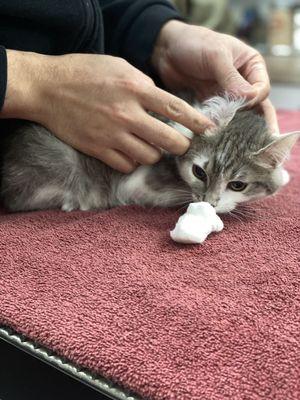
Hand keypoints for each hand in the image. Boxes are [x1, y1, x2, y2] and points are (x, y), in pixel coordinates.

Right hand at [2, 51, 213, 172]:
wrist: (47, 88)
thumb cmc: (84, 72)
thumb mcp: (118, 67)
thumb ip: (143, 86)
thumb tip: (163, 106)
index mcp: (135, 88)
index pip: (176, 109)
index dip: (198, 122)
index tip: (210, 130)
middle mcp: (127, 114)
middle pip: (169, 141)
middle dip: (181, 146)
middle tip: (179, 144)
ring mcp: (113, 135)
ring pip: (150, 157)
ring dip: (155, 153)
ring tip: (148, 144)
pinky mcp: (99, 150)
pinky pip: (127, 166)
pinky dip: (132, 161)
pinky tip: (128, 151)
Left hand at [152, 21, 278, 132]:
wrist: (166, 50)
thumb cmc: (194, 43)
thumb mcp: (216, 56)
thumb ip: (232, 78)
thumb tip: (251, 98)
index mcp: (251, 66)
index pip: (262, 89)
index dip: (255, 100)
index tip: (244, 105)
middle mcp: (243, 83)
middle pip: (255, 108)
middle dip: (256, 125)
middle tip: (258, 143)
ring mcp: (227, 96)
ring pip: (238, 117)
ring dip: (237, 130)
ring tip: (239, 147)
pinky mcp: (212, 105)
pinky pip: (219, 120)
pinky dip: (220, 129)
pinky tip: (219, 141)